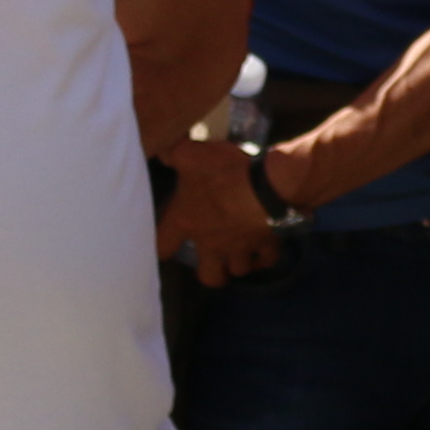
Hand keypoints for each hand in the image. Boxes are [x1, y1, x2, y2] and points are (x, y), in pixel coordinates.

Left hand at [153, 138, 284, 285]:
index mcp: (186, 222)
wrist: (265, 185)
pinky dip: (266, 256)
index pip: (162, 247)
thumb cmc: (223, 172)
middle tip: (214, 258)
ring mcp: (240, 249)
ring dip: (240, 263)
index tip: (167, 242)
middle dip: (211, 271)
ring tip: (241, 251)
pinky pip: (268, 260)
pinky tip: (265, 246)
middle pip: (209, 276)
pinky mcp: (266, 245)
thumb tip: (161, 153)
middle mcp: (211, 244)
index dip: (161, 247)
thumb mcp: (191, 154)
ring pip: (239, 271)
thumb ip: (173, 153)